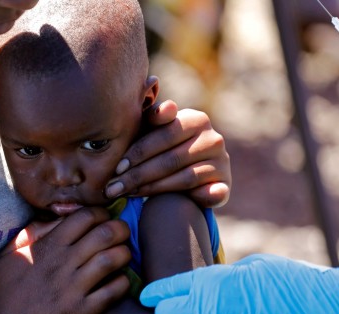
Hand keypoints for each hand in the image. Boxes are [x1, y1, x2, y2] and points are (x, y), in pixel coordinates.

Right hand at [0, 207, 131, 313]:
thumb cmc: (0, 293)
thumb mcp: (9, 255)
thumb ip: (32, 232)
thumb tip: (56, 217)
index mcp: (47, 247)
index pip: (84, 216)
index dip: (100, 213)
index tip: (103, 219)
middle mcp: (62, 264)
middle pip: (105, 233)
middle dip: (120, 229)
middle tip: (121, 234)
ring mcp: (73, 289)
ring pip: (112, 259)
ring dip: (124, 253)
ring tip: (122, 255)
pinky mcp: (81, 313)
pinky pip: (113, 291)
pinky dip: (122, 282)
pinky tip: (118, 281)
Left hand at [105, 100, 230, 207]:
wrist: (191, 172)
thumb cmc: (163, 146)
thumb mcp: (154, 129)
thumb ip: (149, 112)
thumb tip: (152, 83)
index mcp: (196, 119)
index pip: (164, 135)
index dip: (138, 152)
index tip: (117, 167)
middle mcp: (213, 139)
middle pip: (171, 159)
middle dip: (138, 175)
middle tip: (113, 187)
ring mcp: (222, 162)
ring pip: (182, 179)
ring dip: (151, 189)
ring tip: (127, 195)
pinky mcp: (224, 185)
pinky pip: (205, 194)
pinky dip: (193, 198)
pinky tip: (169, 204)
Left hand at [140, 254, 338, 313]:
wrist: (326, 311)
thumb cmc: (293, 283)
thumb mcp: (251, 268)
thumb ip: (221, 277)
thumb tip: (206, 284)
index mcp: (210, 283)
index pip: (164, 290)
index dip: (154, 294)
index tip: (150, 298)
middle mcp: (208, 311)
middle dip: (168, 313)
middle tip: (174, 312)